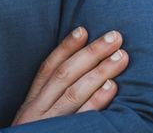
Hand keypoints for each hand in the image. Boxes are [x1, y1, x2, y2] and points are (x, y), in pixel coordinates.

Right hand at [11, 26, 128, 124]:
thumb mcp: (34, 123)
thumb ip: (47, 104)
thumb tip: (77, 79)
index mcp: (31, 104)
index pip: (48, 68)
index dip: (66, 47)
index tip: (84, 29)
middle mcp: (37, 110)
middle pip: (65, 74)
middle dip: (92, 52)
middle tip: (115, 36)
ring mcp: (49, 124)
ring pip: (74, 91)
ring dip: (100, 71)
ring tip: (121, 57)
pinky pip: (82, 119)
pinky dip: (97, 102)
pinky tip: (112, 89)